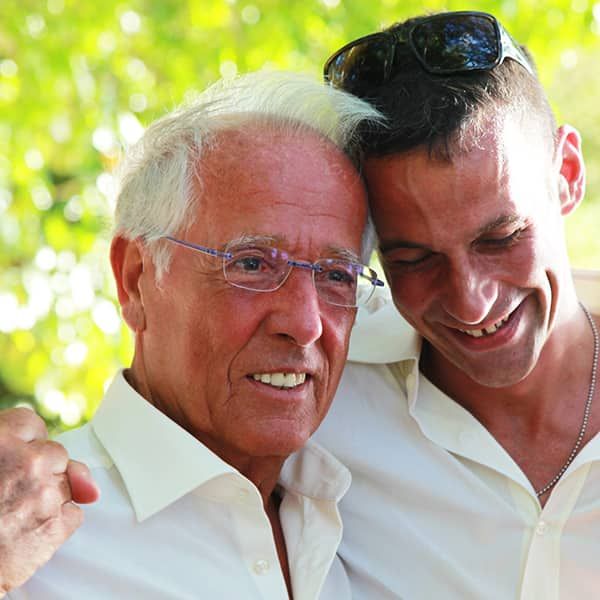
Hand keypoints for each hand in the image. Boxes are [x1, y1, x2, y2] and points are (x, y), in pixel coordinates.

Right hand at [0, 407, 99, 595]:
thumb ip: (11, 448)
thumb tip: (51, 453)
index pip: (31, 423)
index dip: (25, 442)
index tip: (17, 456)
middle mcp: (28, 462)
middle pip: (54, 452)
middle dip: (40, 469)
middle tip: (11, 492)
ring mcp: (45, 493)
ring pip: (68, 481)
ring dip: (50, 496)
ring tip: (15, 515)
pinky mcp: (57, 525)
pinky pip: (74, 513)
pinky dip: (58, 523)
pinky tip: (29, 531)